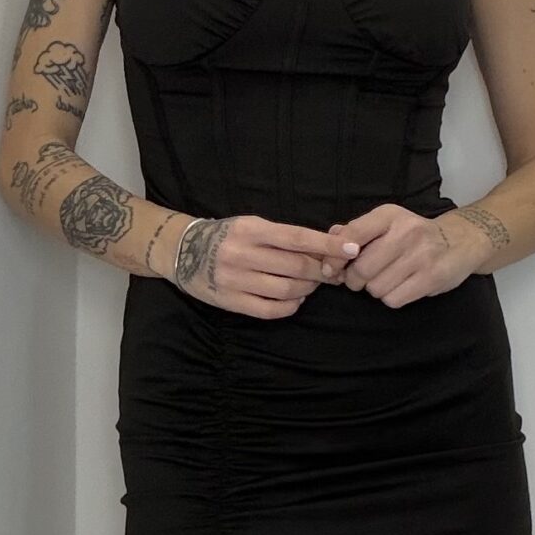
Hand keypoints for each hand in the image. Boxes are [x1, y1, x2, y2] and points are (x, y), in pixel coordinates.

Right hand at [172, 213, 360, 318]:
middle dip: (322, 270)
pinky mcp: (230, 302)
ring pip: (287, 290)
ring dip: (308, 289)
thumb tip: (328, 246)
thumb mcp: (253, 224)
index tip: (351, 249)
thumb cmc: (228, 235)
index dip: (327, 245)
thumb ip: (285, 236)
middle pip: (296, 267)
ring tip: (310, 284)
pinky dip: (291, 307)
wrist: (182, 251)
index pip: (297, 238)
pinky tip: (294, 300)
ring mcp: (235, 280)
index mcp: (251, 229)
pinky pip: (270, 310)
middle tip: (333, 272)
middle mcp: (242, 254)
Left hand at [323, 204, 482, 307]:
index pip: (352, 234)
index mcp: (390, 215)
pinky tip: (400, 287)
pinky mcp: (432, 278)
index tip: (333, 268)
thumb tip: (330, 236)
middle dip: (354, 279)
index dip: (335, 256)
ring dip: (375, 289)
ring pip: (376, 288)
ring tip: (387, 279)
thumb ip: (358, 230)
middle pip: (361, 269)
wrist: (460, 241)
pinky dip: (391, 298)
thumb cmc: (414, 234)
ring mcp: (421, 256)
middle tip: (360, 279)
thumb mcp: (388, 223)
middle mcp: (406, 232)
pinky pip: (393, 300)